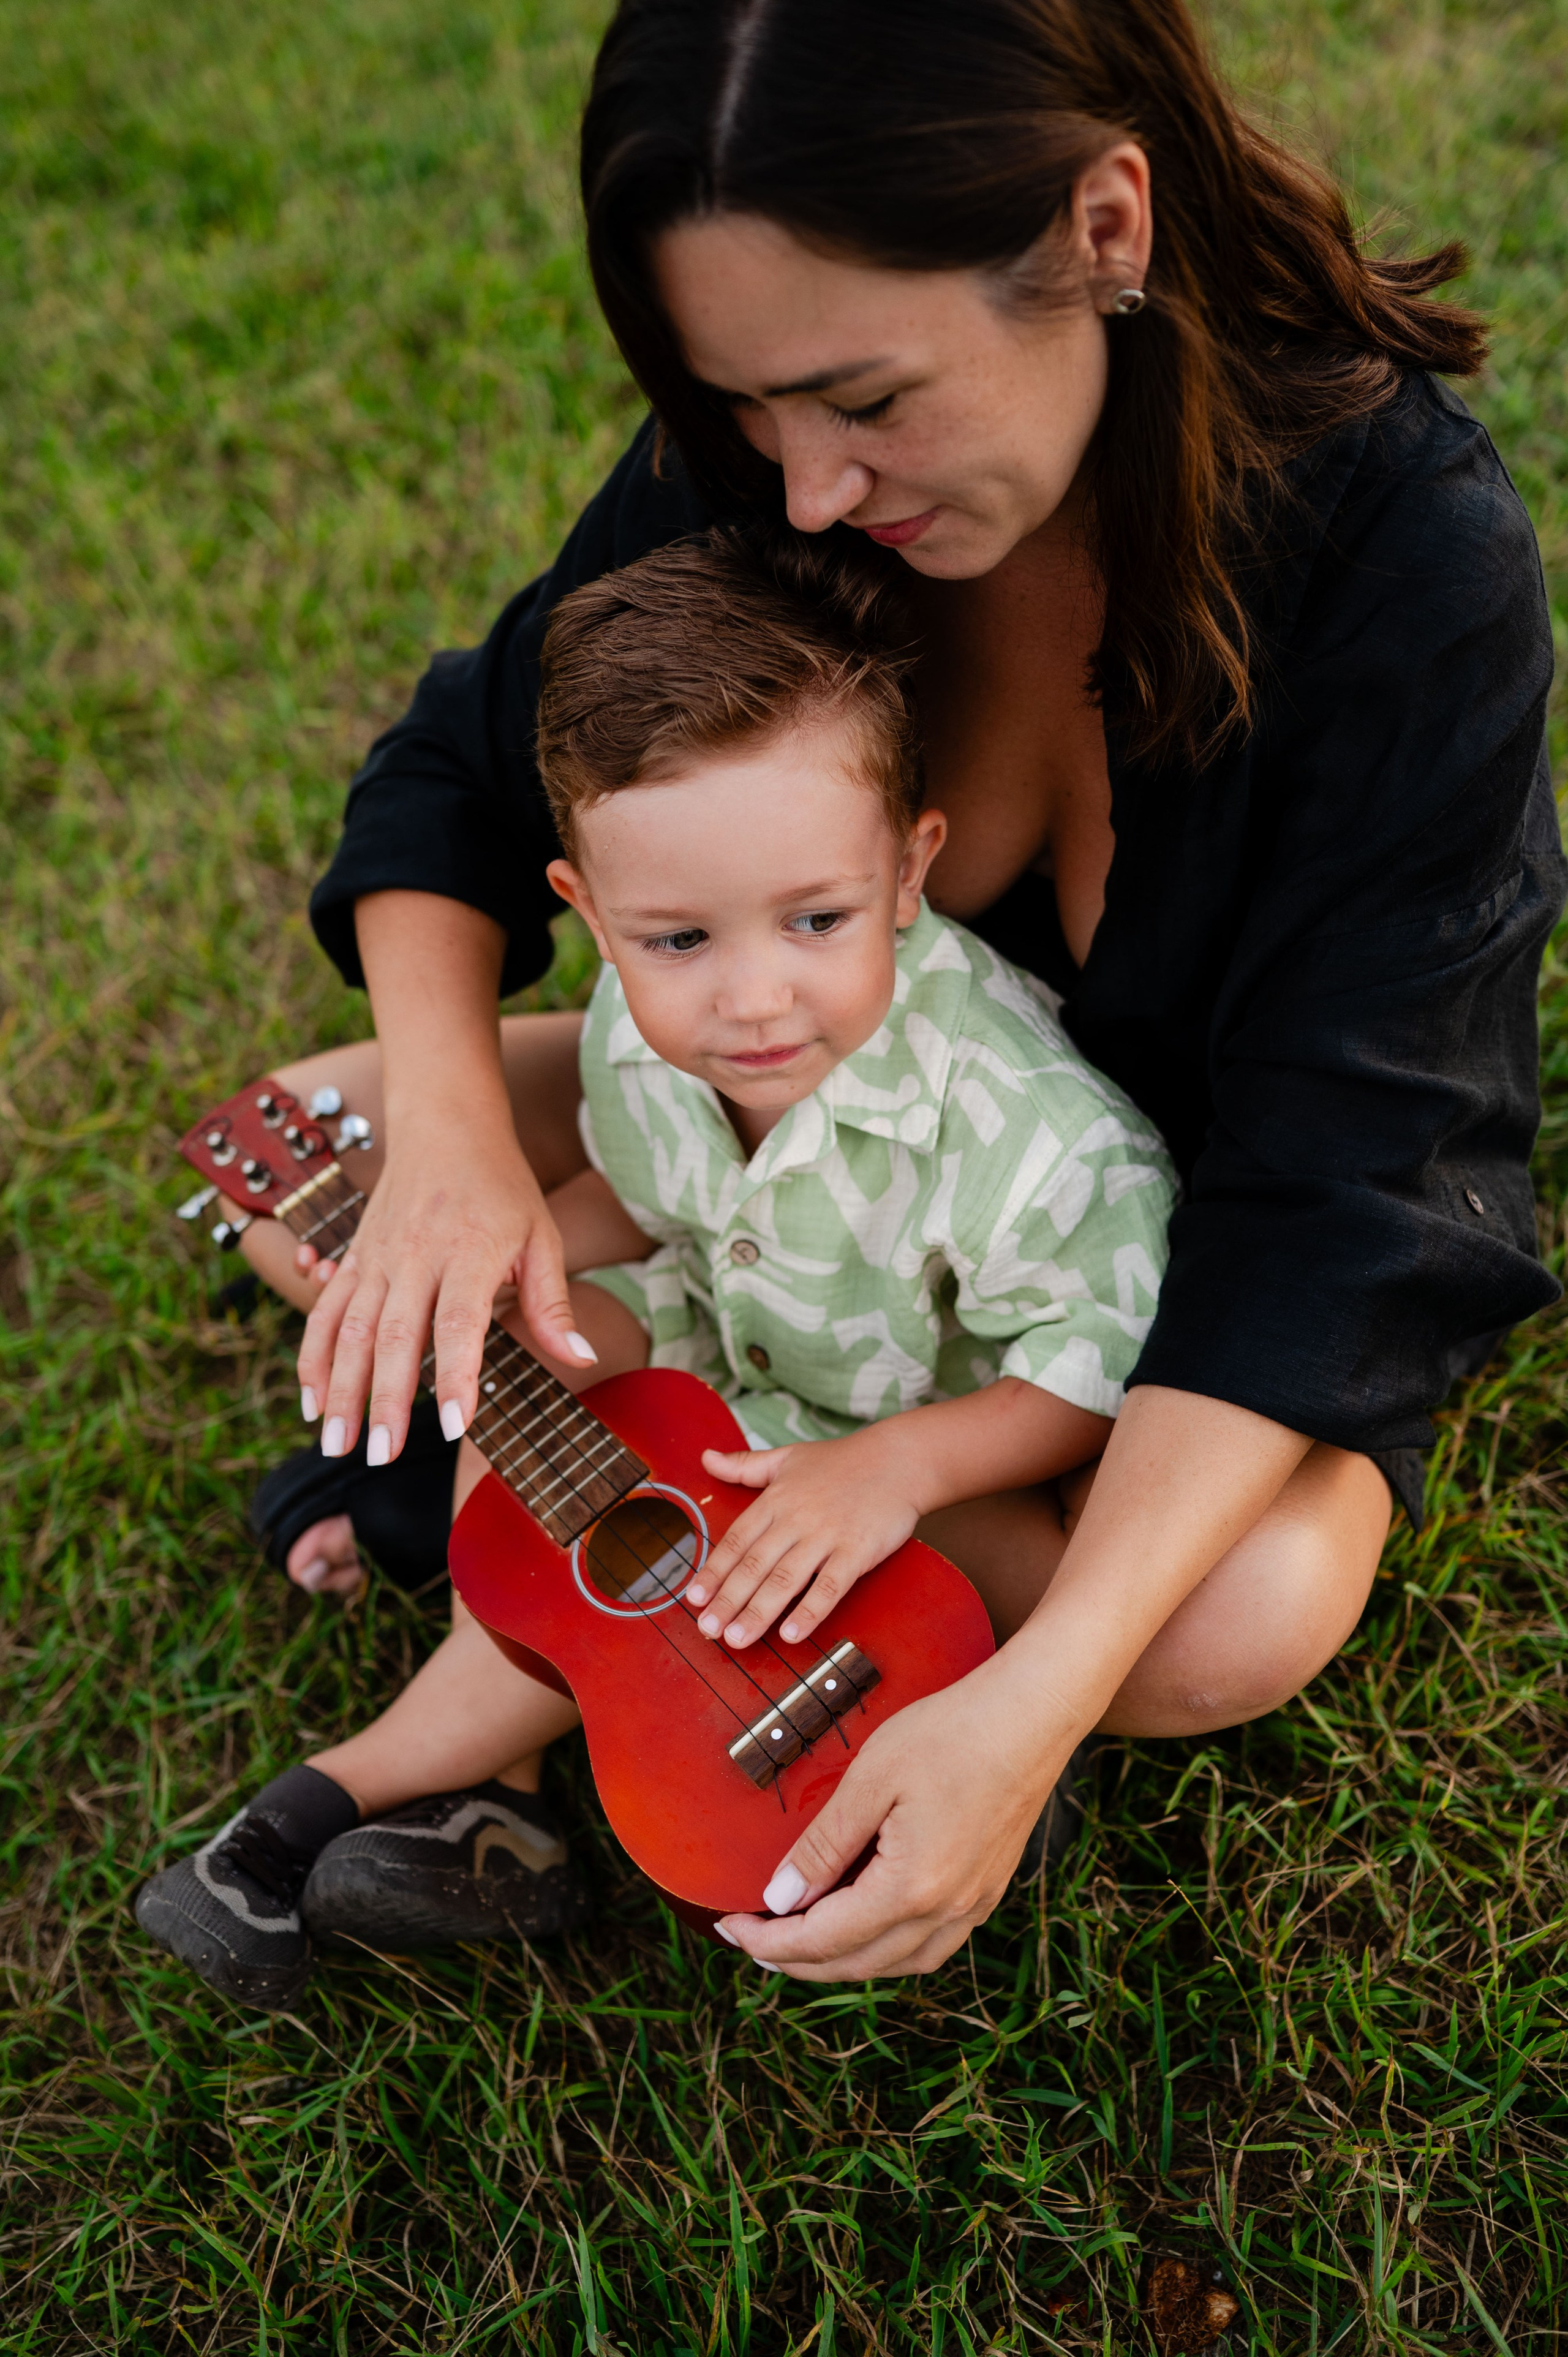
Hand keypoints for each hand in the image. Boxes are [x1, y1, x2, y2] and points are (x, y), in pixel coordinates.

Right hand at [296, 1123, 594, 1464]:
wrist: (445, 1124)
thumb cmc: (502, 1185)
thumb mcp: (541, 1236)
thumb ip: (554, 1304)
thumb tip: (580, 1358)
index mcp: (469, 1251)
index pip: (458, 1322)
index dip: (456, 1375)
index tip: (456, 1424)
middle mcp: (416, 1256)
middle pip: (395, 1336)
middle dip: (384, 1400)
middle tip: (379, 1455)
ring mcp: (378, 1257)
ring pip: (350, 1330)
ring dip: (340, 1390)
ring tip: (337, 1444)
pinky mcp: (354, 1257)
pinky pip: (326, 1311)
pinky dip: (313, 1357)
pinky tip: (312, 1401)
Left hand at [688, 1429, 919, 1648]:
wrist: (899, 1460)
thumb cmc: (842, 1461)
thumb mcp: (788, 1457)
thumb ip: (745, 1464)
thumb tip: (706, 1459)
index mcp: (776, 1499)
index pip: (736, 1540)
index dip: (714, 1571)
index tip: (693, 1598)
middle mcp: (796, 1519)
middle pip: (754, 1565)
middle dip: (727, 1600)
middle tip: (706, 1630)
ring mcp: (827, 1535)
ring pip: (785, 1579)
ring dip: (758, 1612)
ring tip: (736, 1639)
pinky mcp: (857, 1551)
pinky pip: (830, 1586)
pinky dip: (810, 1611)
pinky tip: (792, 1634)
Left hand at [715, 1654, 1074, 1976]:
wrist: (1034, 1713)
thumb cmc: (952, 1733)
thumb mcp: (872, 1779)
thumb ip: (823, 1846)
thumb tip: (780, 1898)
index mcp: (912, 1888)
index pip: (824, 1939)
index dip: (769, 1942)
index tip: (729, 1928)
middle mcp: (947, 1911)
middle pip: (858, 1963)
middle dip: (797, 1960)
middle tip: (752, 1939)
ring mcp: (974, 1905)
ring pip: (896, 1964)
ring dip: (843, 1961)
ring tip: (800, 1939)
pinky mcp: (987, 1889)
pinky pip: (929, 1946)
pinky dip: (886, 1948)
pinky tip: (865, 1924)